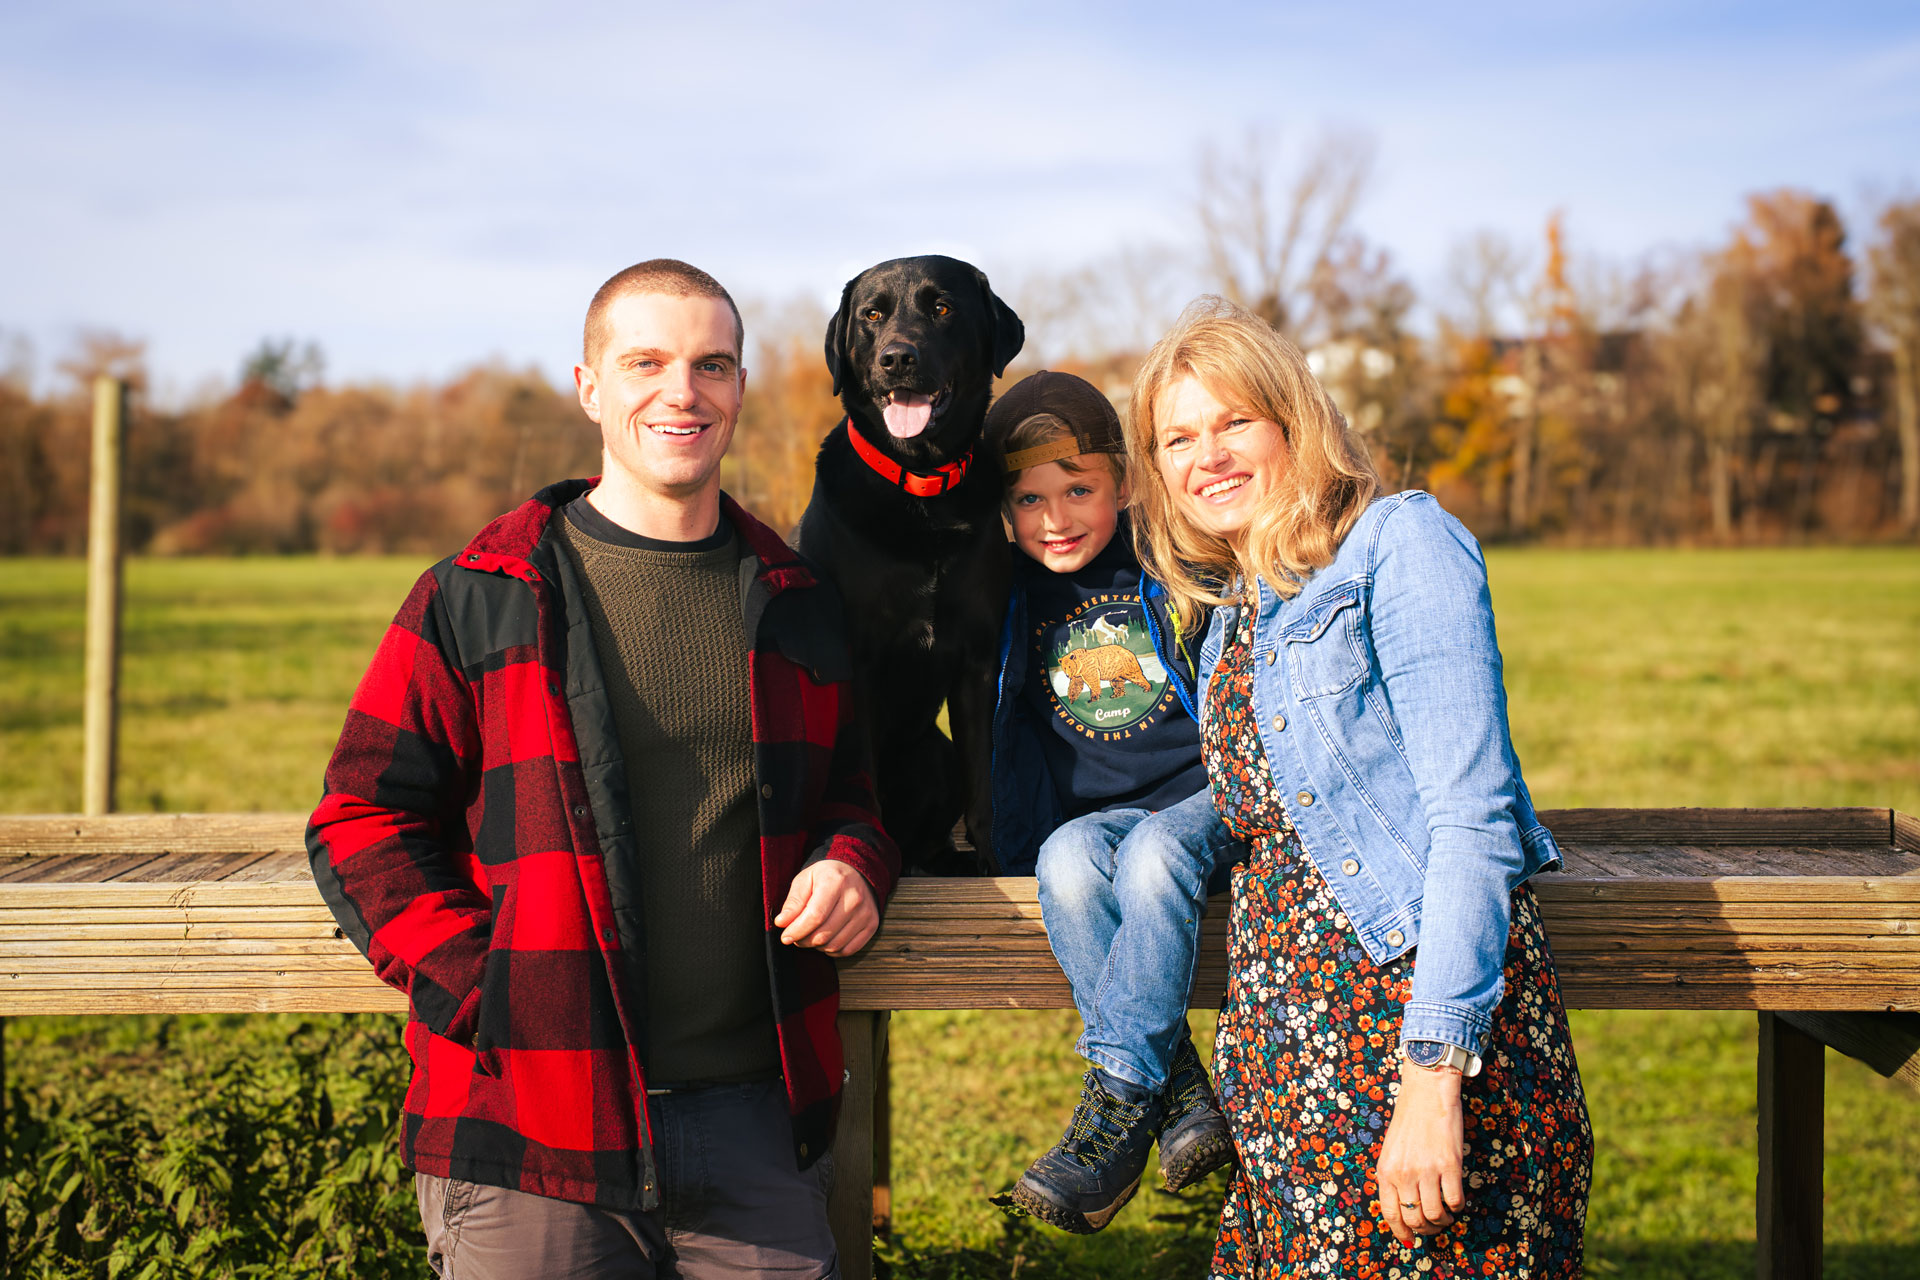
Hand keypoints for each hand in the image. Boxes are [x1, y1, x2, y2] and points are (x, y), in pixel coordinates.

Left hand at [774, 861, 879, 956]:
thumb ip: (793, 901)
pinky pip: (847, 950)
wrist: (857, 873)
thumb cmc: (826, 876)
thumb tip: (782, 923)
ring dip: (817, 946)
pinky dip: (832, 950)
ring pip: (834, 945)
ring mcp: (866, 913)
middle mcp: (854, 898)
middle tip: (796, 935)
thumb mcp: (806, 879)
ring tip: (810, 935)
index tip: (785, 937)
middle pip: (824, 934)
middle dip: (803, 940)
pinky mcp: (872, 925)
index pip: (815, 916)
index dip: (797, 930)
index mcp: (836, 882)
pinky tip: (826, 939)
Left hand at [1376, 1062, 1466, 1245]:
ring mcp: (1427, 1170)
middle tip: (1433, 1226)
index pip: (1390, 1213)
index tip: (1410, 1239)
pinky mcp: (1450, 1165)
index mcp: (1385, 1170)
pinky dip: (1457, 1206)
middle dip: (1425, 1229)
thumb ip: (1394, 1175)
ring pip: (1435, 1214)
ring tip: (1446, 1213)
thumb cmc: (1409, 1118)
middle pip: (1414, 1218)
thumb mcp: (1391, 1149)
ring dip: (1443, 1220)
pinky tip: (1456, 1198)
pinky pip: (1455, 1200)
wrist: (1427, 1091)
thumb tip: (1405, 1205)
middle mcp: (1403, 1174)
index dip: (1401, 1231)